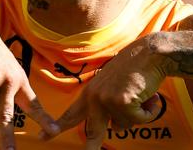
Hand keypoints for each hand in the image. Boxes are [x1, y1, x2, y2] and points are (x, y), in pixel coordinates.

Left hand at [40, 33, 165, 149]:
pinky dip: (149, 110)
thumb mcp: (113, 85)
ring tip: (141, 93)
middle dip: (91, 149)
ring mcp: (107, 100)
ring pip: (124, 125)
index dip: (58, 128)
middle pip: (92, 133)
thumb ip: (106, 104)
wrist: (150, 53)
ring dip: (138, 114)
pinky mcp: (122, 103)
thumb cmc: (135, 68)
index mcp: (90, 92)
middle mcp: (95, 97)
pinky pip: (140, 119)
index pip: (71, 114)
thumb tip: (112, 126)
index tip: (42, 137)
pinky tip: (149, 94)